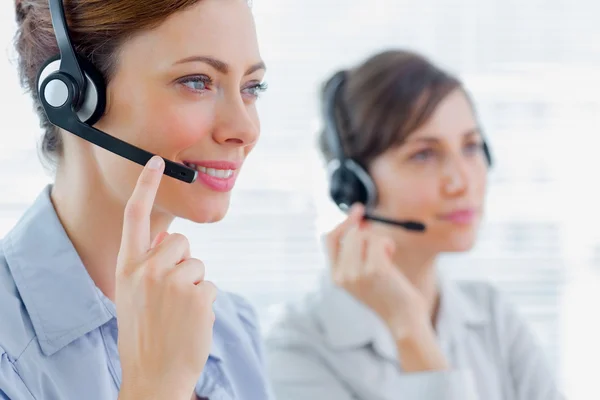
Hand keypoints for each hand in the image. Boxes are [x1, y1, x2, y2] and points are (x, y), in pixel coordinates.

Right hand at [115, 156, 216, 399]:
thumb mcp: (131, 295)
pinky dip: (205, 302)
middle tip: (170, 295)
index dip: (145, 186)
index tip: (156, 161)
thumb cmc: (144, 333)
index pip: (135, 217)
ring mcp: (174, 281)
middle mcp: (147, 269)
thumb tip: (169, 238)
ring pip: (198, 264)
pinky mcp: (199, 294)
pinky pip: (210, 285)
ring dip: (194, 285)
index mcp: (127, 267)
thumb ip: (146, 264)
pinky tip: (191, 322)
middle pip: (180, 241)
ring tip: (178, 313)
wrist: (153, 375)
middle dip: (181, 262)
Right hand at [325, 204, 428, 338]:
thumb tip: (358, 220)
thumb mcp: (362, 275)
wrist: (403, 319)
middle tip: (380, 245)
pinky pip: (379, 241)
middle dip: (368, 233)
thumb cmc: (387, 294)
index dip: (343, 222)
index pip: (329, 239)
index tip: (358, 212)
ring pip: (365, 236)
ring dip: (379, 241)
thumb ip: (355, 253)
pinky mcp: (375, 270)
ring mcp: (357, 273)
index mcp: (336, 276)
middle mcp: (342, 275)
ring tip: (387, 257)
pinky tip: (391, 257)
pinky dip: (388, 245)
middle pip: (350, 234)